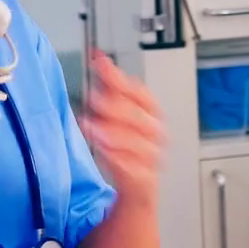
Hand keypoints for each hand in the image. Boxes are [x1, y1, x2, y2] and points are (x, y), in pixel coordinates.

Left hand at [80, 51, 163, 206]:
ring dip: (114, 133)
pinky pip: (133, 168)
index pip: (142, 93)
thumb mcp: (119, 116)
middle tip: (93, 99)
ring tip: (92, 127)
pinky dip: (116, 159)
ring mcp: (152, 158)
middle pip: (141, 117)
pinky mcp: (143, 180)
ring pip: (137, 143)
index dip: (120, 78)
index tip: (101, 64)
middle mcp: (155, 135)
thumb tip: (99, 58)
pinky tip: (101, 150)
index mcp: (152, 115)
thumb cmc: (128, 148)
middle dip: (116, 106)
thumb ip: (111, 89)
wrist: (138, 189)